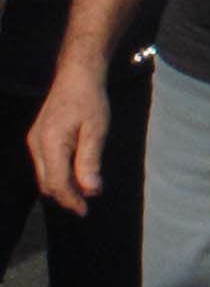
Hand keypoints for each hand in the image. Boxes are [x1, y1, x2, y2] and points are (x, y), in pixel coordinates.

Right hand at [25, 69, 106, 214]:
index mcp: (50, 144)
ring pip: (44, 175)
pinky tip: (74, 175)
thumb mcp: (97, 130)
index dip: (71, 200)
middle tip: (86, 204)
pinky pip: (45, 165)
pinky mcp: (38, 138)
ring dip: (61, 187)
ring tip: (83, 193)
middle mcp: (37, 145)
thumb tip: (91, 190)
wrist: (77, 75)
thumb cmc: (90, 99)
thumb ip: (90, 161)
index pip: (57, 183)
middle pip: (47, 183)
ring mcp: (34, 141)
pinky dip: (58, 175)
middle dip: (65, 197)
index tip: (85, 211)